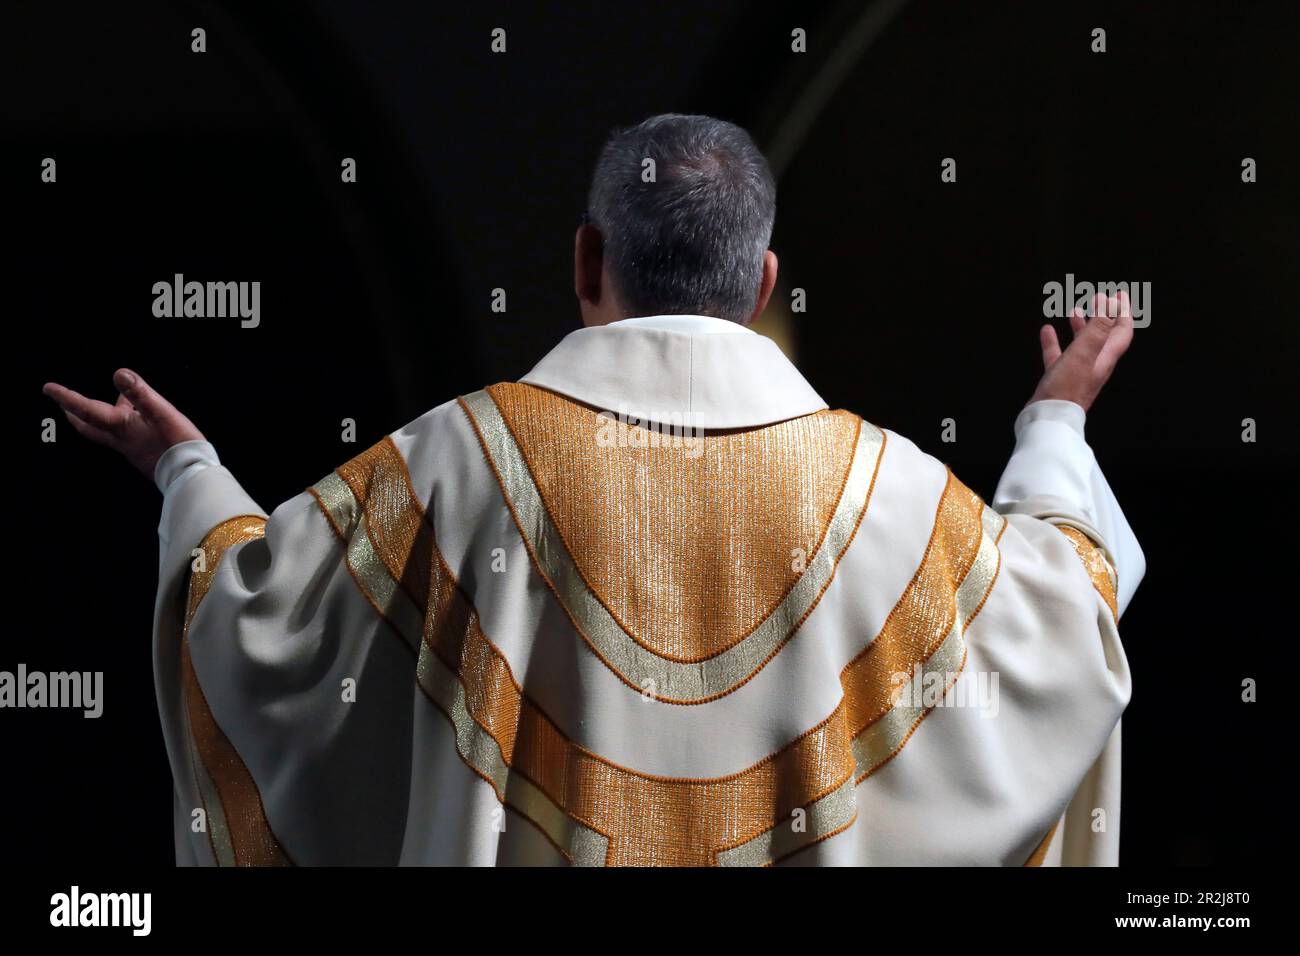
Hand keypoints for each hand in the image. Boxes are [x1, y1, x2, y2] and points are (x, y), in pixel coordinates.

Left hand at [43, 369, 204, 478]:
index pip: (87, 410)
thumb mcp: (162, 413)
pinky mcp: (145, 453)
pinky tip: (138, 416)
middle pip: (89, 427)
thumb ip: (140, 394)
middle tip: (62, 403)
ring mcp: (132, 448)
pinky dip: (123, 420)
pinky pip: (127, 433)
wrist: (192, 475)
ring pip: (108, 429)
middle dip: (74, 413)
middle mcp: (121, 440)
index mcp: (121, 428)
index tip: (48, 388)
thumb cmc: (178, 445)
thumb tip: (119, 374)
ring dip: (99, 414)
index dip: (67, 398)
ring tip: (109, 398)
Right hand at [1029, 290, 1134, 411]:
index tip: (1119, 295)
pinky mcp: (1059, 378)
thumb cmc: (1067, 387)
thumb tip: (1108, 302)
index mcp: (1105, 357)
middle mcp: (1094, 363)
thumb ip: (1098, 327)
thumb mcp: (1084, 352)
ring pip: (1082, 343)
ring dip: (1081, 325)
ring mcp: (1077, 371)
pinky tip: (1047, 331)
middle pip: (1104, 335)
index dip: (1123, 312)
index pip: (1121, 331)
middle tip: (1100, 298)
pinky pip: (1058, 355)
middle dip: (1104, 315)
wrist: (1048, 417)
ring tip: (1074, 309)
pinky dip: (1054, 341)